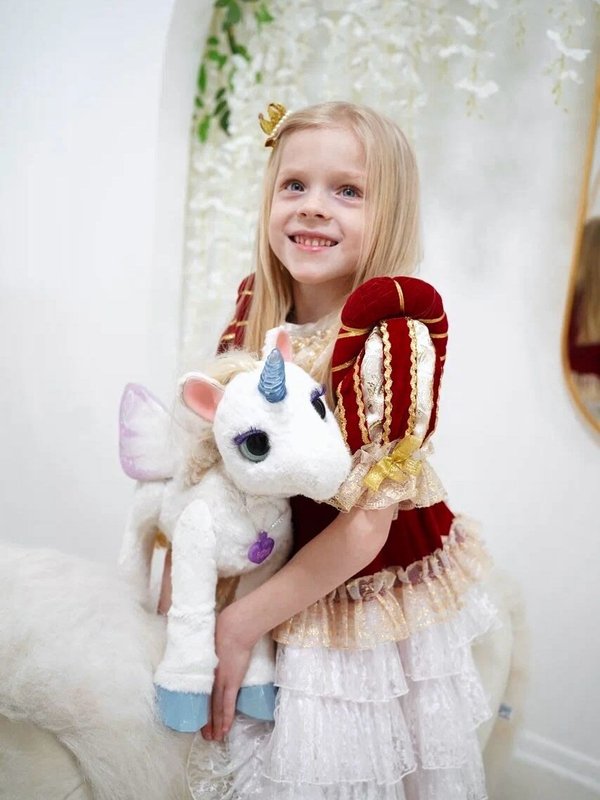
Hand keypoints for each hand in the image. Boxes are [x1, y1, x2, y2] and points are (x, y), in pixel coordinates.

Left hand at [200, 604, 253, 741]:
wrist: (234, 629)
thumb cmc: (225, 629)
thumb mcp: (211, 640)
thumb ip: (210, 647)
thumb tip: (210, 648)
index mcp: (204, 669)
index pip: (201, 693)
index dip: (201, 706)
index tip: (199, 716)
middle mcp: (210, 679)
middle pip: (207, 704)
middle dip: (206, 721)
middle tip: (205, 735)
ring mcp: (221, 682)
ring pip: (216, 709)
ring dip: (215, 724)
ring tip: (213, 738)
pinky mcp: (232, 682)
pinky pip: (227, 705)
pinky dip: (226, 718)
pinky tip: (225, 730)